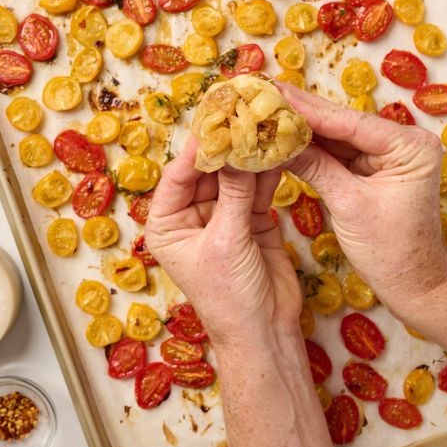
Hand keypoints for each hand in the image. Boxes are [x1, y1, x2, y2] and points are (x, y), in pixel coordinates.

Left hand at [144, 137, 303, 349]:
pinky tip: (279, 148)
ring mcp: (222, 216)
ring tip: (265, 125)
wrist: (264, 331)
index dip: (196, 149)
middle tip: (243, 115)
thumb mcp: (226, 241)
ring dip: (249, 155)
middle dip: (226, 147)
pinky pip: (256, 189)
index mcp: (167, 224)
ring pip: (233, 177)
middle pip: (206, 171)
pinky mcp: (251, 220)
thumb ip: (232, 194)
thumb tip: (236, 148)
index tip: (215, 120)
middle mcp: (191, 216)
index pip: (178, 176)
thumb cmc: (228, 296)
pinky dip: (268, 171)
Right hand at [278, 83, 446, 325]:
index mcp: (410, 146)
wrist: (412, 283)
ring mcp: (388, 154)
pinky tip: (282, 136)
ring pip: (336, 136)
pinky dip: (310, 148)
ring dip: (301, 128)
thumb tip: (276, 140)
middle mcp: (403, 142)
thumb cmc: (389, 249)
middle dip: (302, 113)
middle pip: (342, 123)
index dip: (308, 110)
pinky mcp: (373, 168)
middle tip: (262, 92)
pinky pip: (336, 152)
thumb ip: (316, 166)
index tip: (273, 93)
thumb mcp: (348, 204)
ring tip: (265, 110)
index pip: (349, 122)